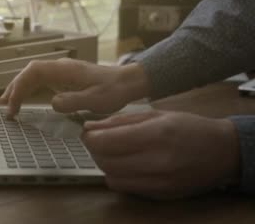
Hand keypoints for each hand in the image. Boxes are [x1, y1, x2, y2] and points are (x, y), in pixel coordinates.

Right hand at [0, 58, 148, 117]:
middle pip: (30, 72)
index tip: (14, 104)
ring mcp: (62, 72)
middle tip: (5, 106)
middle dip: (15, 88)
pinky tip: (26, 98)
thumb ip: (72, 101)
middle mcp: (60, 67)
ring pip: (34, 76)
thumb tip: (51, 103)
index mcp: (64, 69)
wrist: (129, 82)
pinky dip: (31, 89)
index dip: (20, 86)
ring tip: (8, 103)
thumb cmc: (114, 90)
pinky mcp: (65, 78)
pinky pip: (42, 81)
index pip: (33, 72)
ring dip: (20, 88)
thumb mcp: (95, 100)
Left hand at [82, 110, 240, 198]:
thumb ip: (119, 121)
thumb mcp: (154, 114)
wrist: (221, 151)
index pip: (105, 142)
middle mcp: (156, 161)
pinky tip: (126, 164)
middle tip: (98, 140)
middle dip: (94, 150)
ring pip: (111, 177)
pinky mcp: (160, 194)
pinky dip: (118, 176)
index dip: (89, 137)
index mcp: (155, 134)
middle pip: (104, 161)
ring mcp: (159, 182)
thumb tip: (89, 127)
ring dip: (104, 164)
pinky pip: (125, 187)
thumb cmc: (188, 127)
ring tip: (112, 152)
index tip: (88, 132)